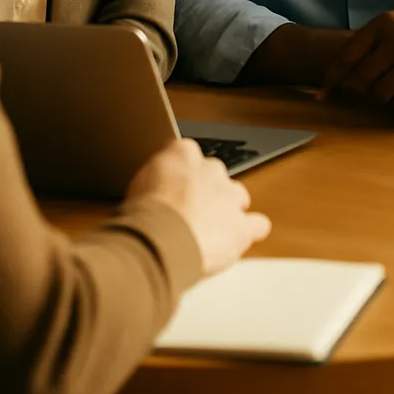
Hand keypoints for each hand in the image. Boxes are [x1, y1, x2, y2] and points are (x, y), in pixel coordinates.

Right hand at [126, 138, 271, 274]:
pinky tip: (239, 238)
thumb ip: (154, 176)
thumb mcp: (136, 182)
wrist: (159, 239)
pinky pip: (257, 224)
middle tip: (187, 213)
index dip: (180, 176)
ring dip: (227, 210)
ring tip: (210, 229)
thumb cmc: (142, 214)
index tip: (173, 189)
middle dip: (205, 192)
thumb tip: (156, 182)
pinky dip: (250, 231)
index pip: (187, 155)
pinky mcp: (240, 226)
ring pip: (237, 196)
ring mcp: (229, 196)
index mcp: (183, 154)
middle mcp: (210, 169)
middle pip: (215, 175)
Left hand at [322, 10, 393, 123]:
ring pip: (389, 101)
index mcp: (392, 22)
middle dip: (366, 92)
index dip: (335, 80)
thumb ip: (349, 59)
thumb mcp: (380, 40)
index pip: (348, 59)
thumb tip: (322, 96)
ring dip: (391, 102)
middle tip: (377, 86)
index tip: (329, 92)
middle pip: (366, 84)